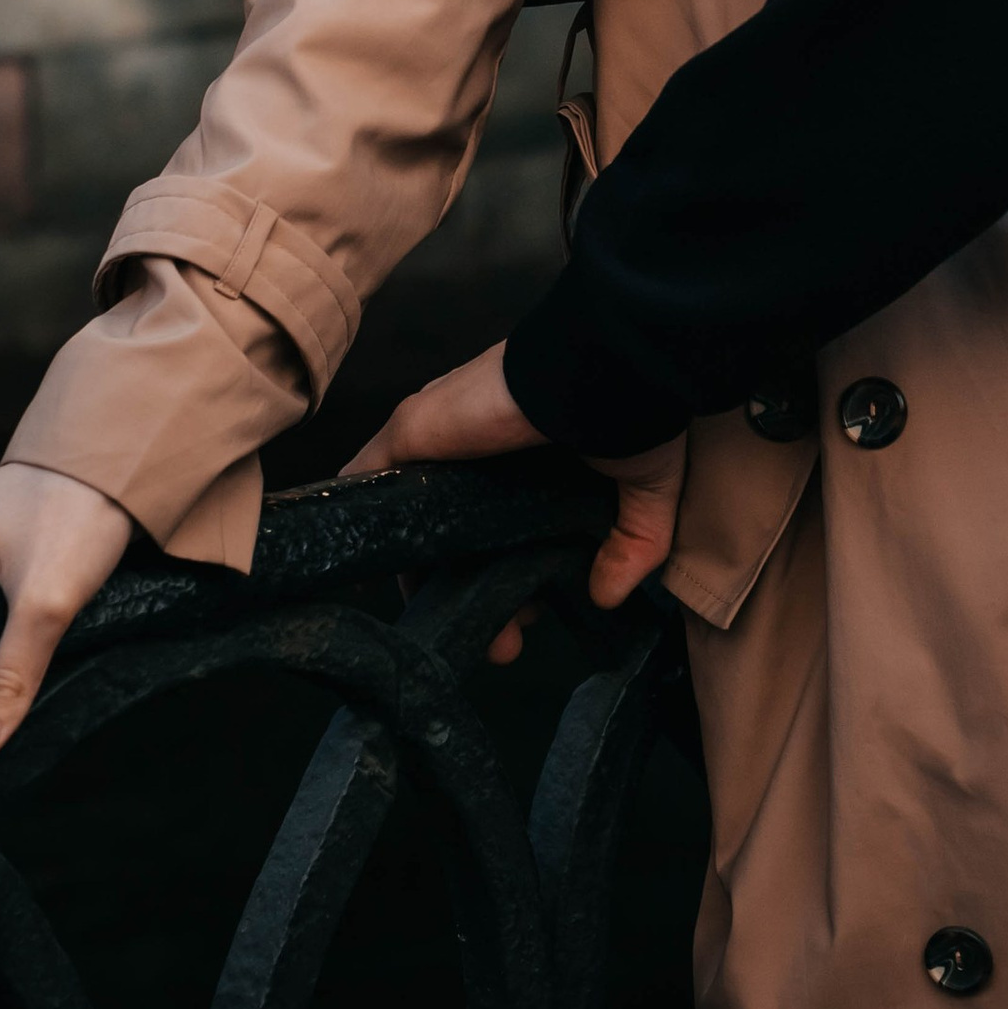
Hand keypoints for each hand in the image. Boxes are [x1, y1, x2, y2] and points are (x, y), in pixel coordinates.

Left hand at [343, 340, 686, 656]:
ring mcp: (441, 440)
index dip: (509, 580)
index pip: (498, 530)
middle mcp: (479, 451)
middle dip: (473, 594)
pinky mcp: (411, 430)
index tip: (530, 621)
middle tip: (506, 641)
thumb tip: (607, 597)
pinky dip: (362, 520)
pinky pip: (366, 481)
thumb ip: (633, 543)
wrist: (605, 367)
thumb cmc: (632, 412)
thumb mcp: (646, 487)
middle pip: (453, 536)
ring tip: (471, 631)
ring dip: (428, 577)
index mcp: (528, 459)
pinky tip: (372, 571)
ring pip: (414, 521)